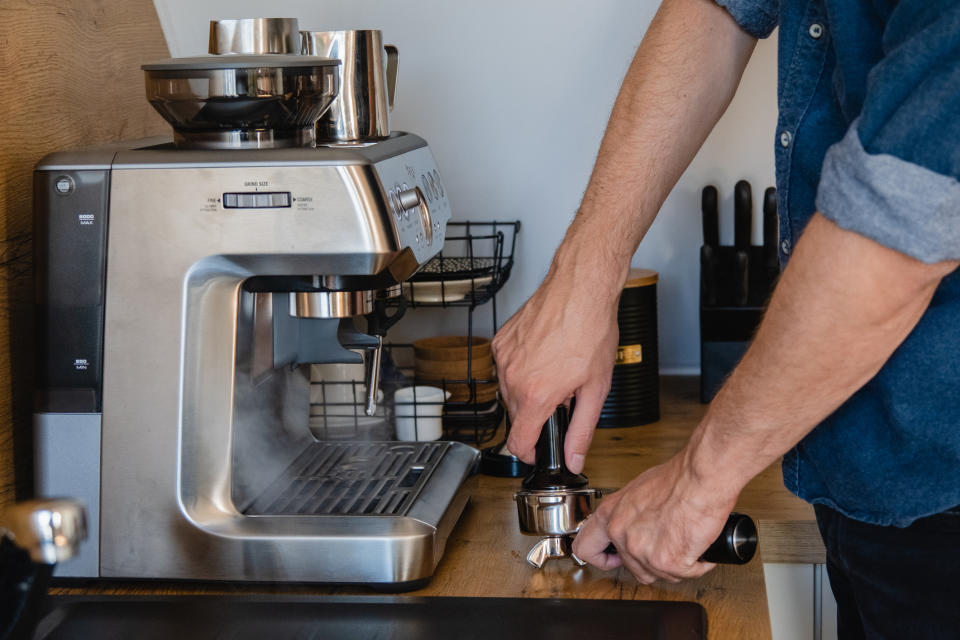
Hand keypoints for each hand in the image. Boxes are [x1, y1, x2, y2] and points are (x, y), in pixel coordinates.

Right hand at [492, 261, 620, 472]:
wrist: (580, 289)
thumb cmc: (591, 330)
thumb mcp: (595, 389)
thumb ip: (581, 430)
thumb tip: (573, 457)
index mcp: (535, 395)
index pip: (517, 443)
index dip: (530, 453)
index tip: (539, 450)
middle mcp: (512, 378)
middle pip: (516, 416)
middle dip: (537, 414)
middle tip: (563, 396)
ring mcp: (503, 358)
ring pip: (510, 391)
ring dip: (529, 390)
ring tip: (555, 371)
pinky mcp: (501, 341)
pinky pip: (506, 367)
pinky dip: (522, 368)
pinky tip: (544, 354)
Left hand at [571, 450, 738, 583]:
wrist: (701, 477)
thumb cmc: (678, 478)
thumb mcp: (638, 491)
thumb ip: (628, 513)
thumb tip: (634, 524)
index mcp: (610, 514)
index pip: (585, 548)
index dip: (600, 558)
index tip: (612, 558)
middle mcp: (621, 533)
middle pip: (631, 568)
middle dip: (650, 561)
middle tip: (665, 545)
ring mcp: (641, 550)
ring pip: (658, 575)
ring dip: (674, 564)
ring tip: (683, 540)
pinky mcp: (666, 562)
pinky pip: (684, 574)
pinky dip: (695, 565)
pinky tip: (697, 546)